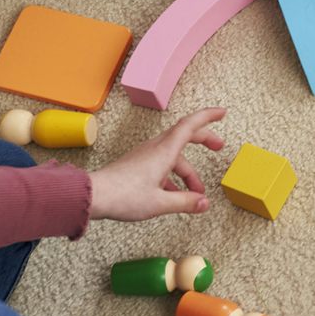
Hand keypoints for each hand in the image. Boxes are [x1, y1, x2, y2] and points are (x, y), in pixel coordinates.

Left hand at [86, 108, 222, 222]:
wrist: (92, 196)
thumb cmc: (123, 196)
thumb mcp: (160, 203)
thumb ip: (185, 202)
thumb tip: (204, 203)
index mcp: (164, 152)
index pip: (190, 125)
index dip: (208, 116)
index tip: (222, 112)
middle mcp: (155, 149)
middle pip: (185, 136)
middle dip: (204, 140)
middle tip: (218, 147)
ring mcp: (145, 156)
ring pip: (173, 156)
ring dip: (187, 171)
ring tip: (194, 192)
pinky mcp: (137, 165)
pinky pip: (161, 164)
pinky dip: (172, 176)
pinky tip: (173, 195)